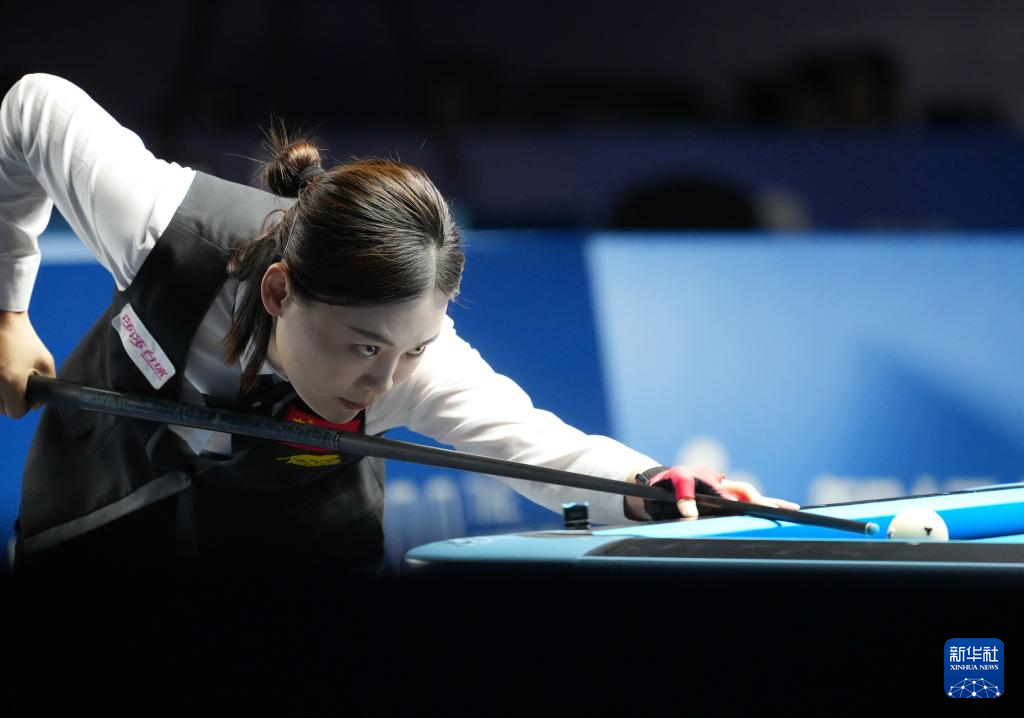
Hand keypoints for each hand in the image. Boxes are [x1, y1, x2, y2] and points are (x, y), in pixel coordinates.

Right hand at [0, 311, 55, 417]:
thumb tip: (36, 403)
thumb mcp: (45, 361)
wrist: (1, 318)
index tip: (26, 394)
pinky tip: (1, 370)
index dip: (24, 405)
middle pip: (1, 409)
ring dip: (0, 394)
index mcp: (11, 382)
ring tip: (6, 375)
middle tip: (15, 382)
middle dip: (10, 400)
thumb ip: (47, 384)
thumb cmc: (25, 339)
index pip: (16, 412)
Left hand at [640, 465, 799, 520]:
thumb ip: (682, 497)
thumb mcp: (674, 485)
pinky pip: (743, 502)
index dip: (744, 503)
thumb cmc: (669, 482)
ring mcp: (724, 490)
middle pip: (747, 491)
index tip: (759, 510)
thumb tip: (691, 514)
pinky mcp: (723, 497)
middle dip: (764, 501)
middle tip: (785, 510)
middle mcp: (722, 484)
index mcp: (713, 480)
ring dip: (769, 502)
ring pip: (749, 496)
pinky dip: (758, 505)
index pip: (732, 495)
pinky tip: (772, 509)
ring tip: (791, 508)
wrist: (663, 480)